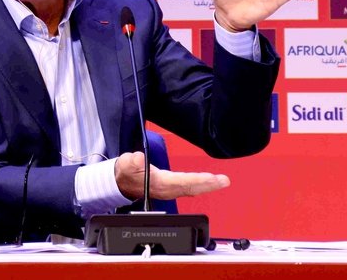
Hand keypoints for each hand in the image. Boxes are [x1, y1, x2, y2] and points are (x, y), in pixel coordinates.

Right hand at [114, 152, 229, 200]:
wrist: (122, 183)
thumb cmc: (126, 173)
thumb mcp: (125, 164)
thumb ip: (132, 162)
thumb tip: (139, 158)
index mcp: (159, 184)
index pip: (181, 182)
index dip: (197, 180)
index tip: (210, 178)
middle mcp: (167, 189)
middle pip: (191, 188)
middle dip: (209, 185)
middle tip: (224, 181)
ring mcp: (171, 190)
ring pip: (193, 189)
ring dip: (208, 185)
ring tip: (222, 181)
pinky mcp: (173, 188)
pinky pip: (190, 188)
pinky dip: (202, 184)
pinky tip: (210, 182)